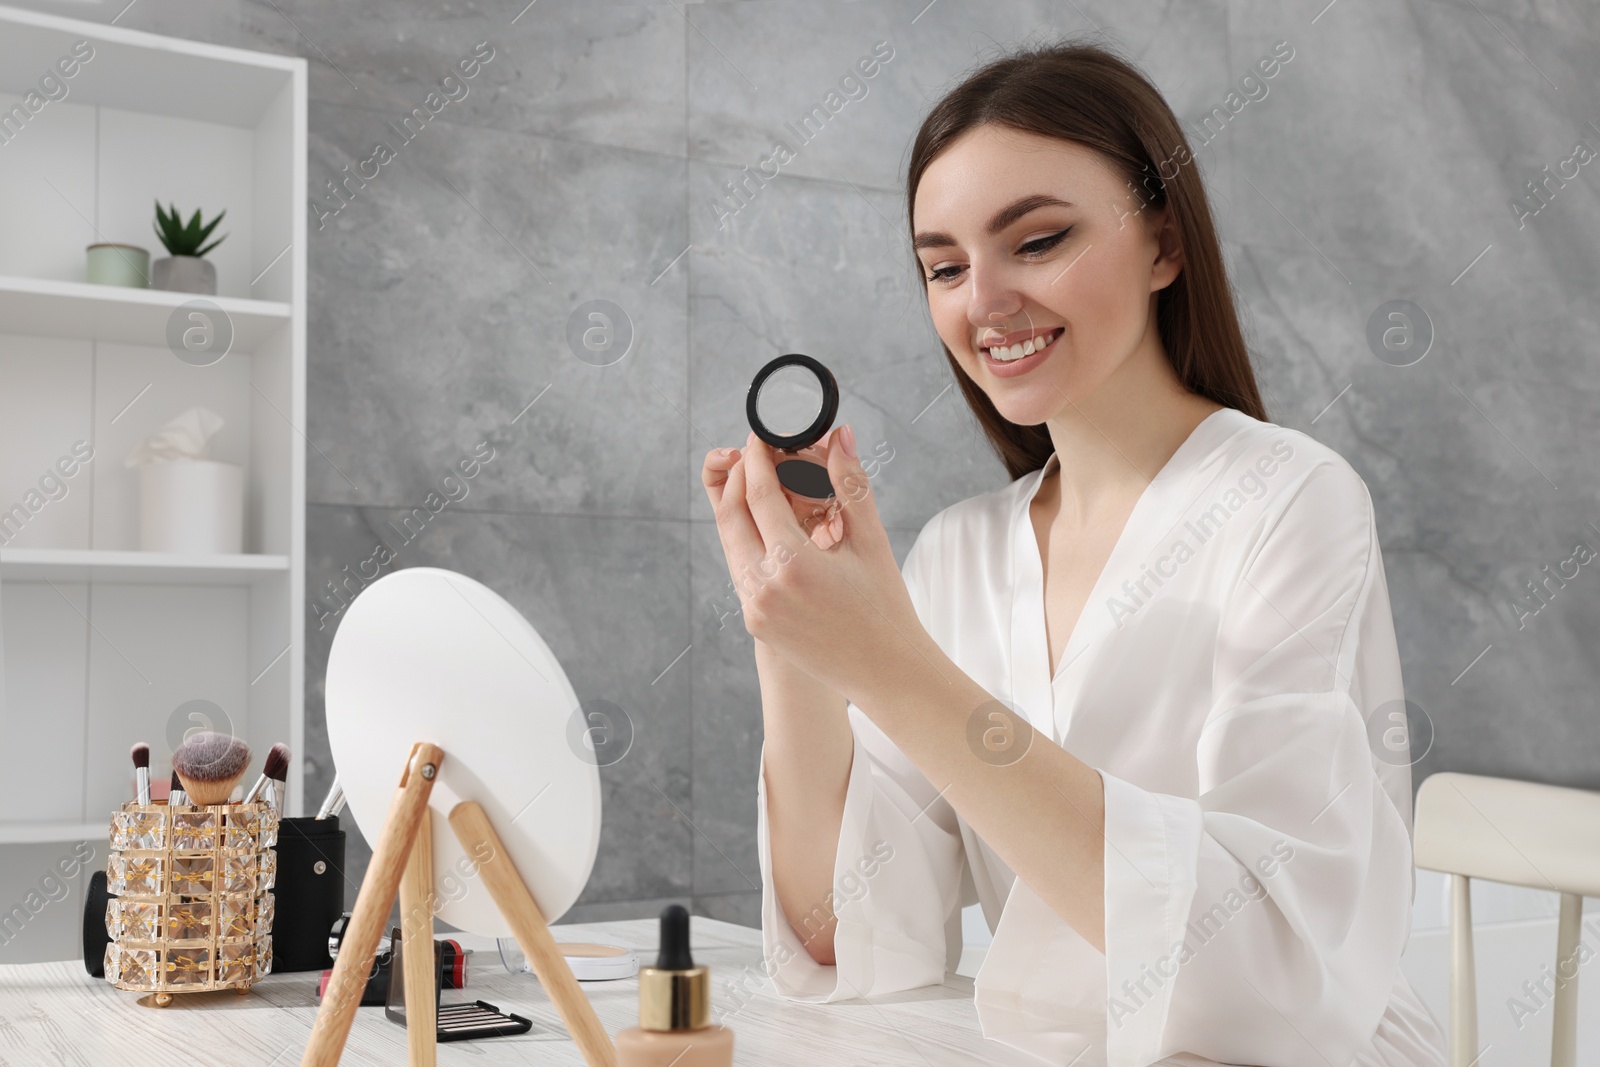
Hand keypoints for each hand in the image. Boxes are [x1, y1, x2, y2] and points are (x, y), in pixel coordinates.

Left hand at [700, 425, 922, 696]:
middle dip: (737, 478)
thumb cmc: (886, 607)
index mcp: (794, 564)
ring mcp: (755, 609)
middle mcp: (765, 588)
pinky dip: (747, 542)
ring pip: (730, 544)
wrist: (886, 671)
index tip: (759, 437)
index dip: (755, 458)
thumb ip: (850, 483)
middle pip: (731, 515)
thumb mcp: (871, 541)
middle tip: (753, 456)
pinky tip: (766, 527)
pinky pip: (740, 570)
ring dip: (738, 510)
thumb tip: (839, 435)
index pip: (758, 494)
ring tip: (760, 487)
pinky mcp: (755, 624)